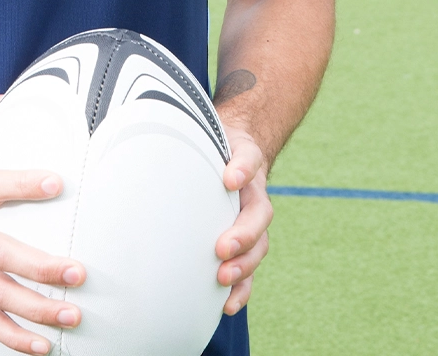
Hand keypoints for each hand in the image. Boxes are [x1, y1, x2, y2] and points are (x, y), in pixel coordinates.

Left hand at [214, 126, 272, 314]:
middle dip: (243, 235)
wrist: (231, 154)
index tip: (230, 180)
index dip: (242, 170)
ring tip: (223, 277)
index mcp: (247, 162)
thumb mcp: (210, 134)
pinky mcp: (244, 244)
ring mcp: (252, 221)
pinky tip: (227, 303)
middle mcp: (254, 194)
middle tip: (222, 247)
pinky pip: (249, 269)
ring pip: (259, 246)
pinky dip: (241, 288)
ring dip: (243, 264)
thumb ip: (201, 139)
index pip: (249, 161)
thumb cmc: (214, 147)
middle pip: (258, 215)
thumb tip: (179, 145)